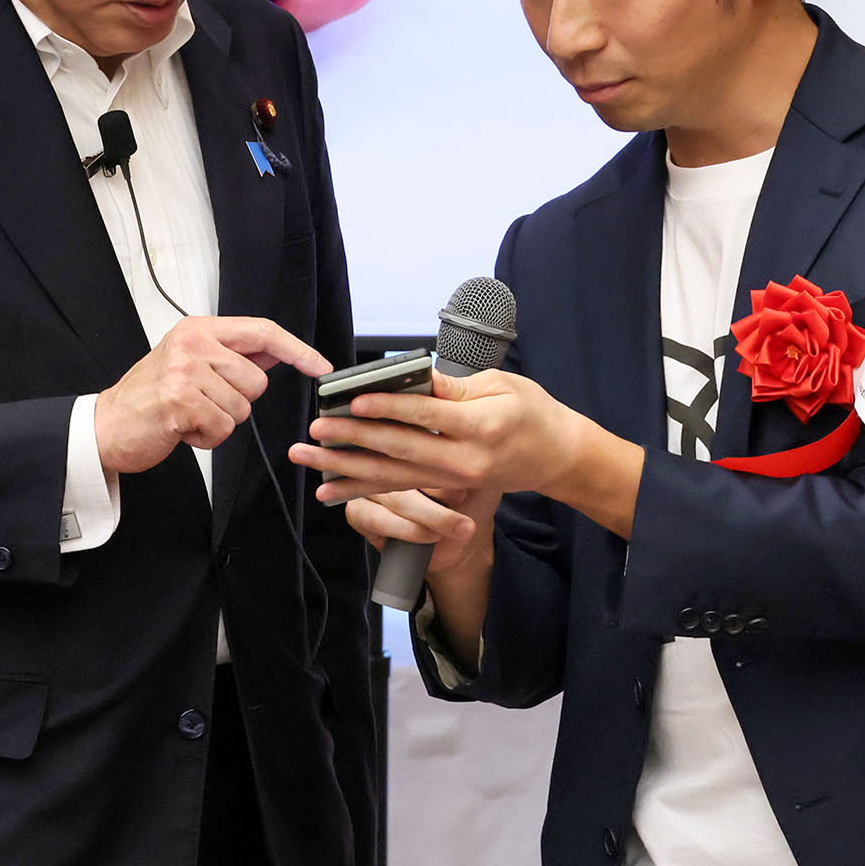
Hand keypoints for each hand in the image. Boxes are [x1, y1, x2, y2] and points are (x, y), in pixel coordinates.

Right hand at [94, 316, 330, 476]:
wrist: (107, 425)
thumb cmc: (151, 396)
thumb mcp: (191, 361)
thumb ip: (233, 355)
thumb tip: (280, 352)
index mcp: (199, 329)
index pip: (262, 331)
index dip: (297, 350)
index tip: (321, 366)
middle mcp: (193, 343)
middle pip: (256, 381)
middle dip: (238, 402)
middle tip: (203, 402)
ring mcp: (185, 372)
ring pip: (241, 409)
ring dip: (220, 422)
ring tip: (189, 416)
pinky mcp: (180, 402)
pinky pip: (222, 429)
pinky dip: (207, 438)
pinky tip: (182, 429)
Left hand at [293, 367, 644, 539]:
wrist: (555, 455)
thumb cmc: (531, 411)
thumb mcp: (501, 385)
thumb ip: (455, 386)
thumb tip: (413, 376)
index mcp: (482, 426)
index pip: (426, 415)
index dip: (388, 407)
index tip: (354, 400)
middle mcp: (465, 459)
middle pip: (400, 449)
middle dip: (354, 439)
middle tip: (317, 428)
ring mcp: (454, 479)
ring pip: (391, 475)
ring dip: (345, 468)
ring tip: (309, 459)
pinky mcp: (445, 487)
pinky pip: (396, 489)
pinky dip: (359, 489)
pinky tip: (328, 489)